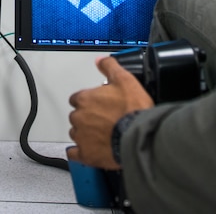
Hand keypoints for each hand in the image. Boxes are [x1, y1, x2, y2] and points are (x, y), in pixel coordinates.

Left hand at [67, 55, 153, 169]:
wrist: (140, 136)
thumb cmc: (133, 110)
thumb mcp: (125, 80)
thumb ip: (110, 67)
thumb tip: (100, 60)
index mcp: (85, 99)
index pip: (77, 98)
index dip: (88, 101)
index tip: (97, 104)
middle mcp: (79, 117)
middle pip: (77, 116)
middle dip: (87, 117)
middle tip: (104, 119)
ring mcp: (82, 137)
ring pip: (77, 133)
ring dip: (85, 133)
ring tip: (102, 135)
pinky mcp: (87, 155)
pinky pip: (75, 154)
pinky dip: (79, 153)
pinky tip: (87, 151)